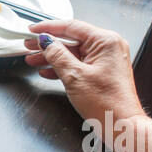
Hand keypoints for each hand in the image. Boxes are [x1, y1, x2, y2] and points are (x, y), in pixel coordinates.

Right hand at [22, 19, 144, 126]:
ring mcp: (106, 60)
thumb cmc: (107, 103)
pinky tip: (47, 71)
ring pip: (73, 53)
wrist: (122, 125)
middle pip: (72, 40)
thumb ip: (57, 56)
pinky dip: (63, 67)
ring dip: (52, 57)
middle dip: (48, 44)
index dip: (48, 28)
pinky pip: (79, 64)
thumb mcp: (74, 76)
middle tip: (29, 45)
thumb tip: (46, 42)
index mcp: (106, 41)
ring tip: (33, 59)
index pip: (72, 27)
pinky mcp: (102, 72)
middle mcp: (108, 47)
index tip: (33, 30)